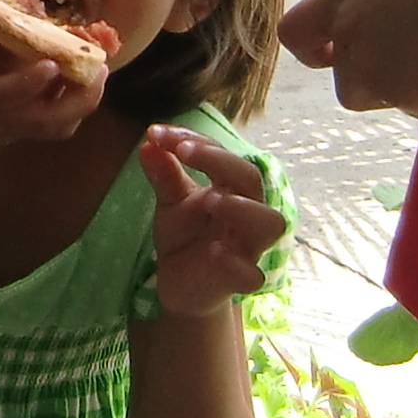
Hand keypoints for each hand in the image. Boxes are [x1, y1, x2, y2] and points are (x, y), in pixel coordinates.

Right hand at [0, 0, 98, 167]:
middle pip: (49, 121)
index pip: (5, 96)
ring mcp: (6, 131)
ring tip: (98, 70)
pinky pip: (51, 127)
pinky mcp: (11, 134)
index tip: (51, 61)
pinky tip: (73, 78)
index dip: (30, 82)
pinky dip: (70, 107)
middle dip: (82, 97)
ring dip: (83, 102)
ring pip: (57, 128)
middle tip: (102, 65)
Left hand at [140, 129, 289, 322]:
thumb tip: (147, 142)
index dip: (195, 141)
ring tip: (210, 200)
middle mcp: (248, 213)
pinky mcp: (241, 280)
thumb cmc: (184, 236)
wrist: (179, 284)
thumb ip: (164, 174)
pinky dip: (235, 261)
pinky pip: (252, 274)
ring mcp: (248, 247)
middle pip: (253, 180)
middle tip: (184, 151)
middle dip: (221, 162)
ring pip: (270, 223)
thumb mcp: (170, 202)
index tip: (156, 133)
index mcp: (232, 188)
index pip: (223, 155)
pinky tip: (214, 250)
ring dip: (243, 208)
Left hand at [279, 0, 417, 118]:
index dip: (311, 49)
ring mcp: (379, 69)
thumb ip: (387, 3)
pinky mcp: (414, 97)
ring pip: (390, 98)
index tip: (329, 55)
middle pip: (348, 83)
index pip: (296, 31)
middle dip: (383, 82)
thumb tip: (401, 36)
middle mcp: (353, 33)